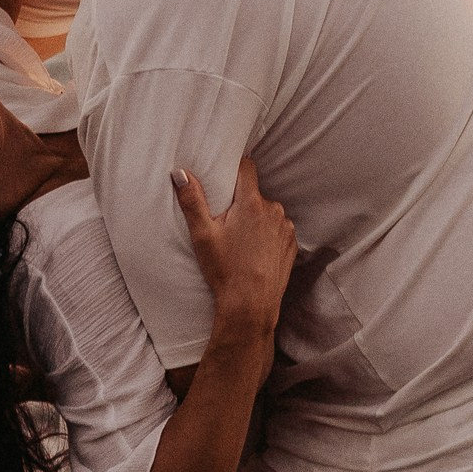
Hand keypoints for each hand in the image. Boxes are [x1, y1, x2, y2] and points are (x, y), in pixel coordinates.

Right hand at [173, 157, 296, 339]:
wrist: (251, 304)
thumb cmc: (225, 270)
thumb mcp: (202, 235)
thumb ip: (192, 200)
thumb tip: (180, 173)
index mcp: (251, 203)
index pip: (247, 167)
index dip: (236, 167)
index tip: (226, 174)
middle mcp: (273, 210)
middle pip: (255, 193)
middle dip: (241, 201)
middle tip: (226, 222)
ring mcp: (285, 227)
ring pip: (267, 212)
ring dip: (256, 219)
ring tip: (240, 241)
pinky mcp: (292, 244)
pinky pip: (278, 229)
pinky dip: (268, 234)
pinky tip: (254, 251)